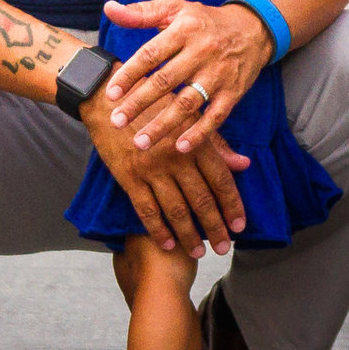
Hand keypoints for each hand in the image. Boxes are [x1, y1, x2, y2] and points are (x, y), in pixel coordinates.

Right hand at [83, 99, 249, 253]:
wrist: (105, 97)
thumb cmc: (149, 103)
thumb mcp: (186, 116)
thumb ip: (214, 143)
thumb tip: (243, 164)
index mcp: (193, 142)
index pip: (221, 181)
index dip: (233, 206)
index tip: (239, 227)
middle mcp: (175, 158)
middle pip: (202, 200)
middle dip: (215, 228)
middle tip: (224, 248)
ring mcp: (151, 169)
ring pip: (176, 210)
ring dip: (189, 235)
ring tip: (198, 252)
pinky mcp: (128, 176)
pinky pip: (146, 209)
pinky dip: (157, 229)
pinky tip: (167, 243)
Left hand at [100, 0, 273, 154]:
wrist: (253, 29)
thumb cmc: (203, 20)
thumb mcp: (173, 8)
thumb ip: (140, 13)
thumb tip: (109, 9)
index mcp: (183, 30)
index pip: (150, 55)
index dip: (129, 75)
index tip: (110, 94)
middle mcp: (201, 53)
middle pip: (165, 82)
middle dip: (139, 104)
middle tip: (116, 122)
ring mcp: (219, 75)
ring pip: (188, 103)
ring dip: (163, 125)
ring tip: (140, 143)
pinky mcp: (234, 92)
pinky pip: (216, 116)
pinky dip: (199, 133)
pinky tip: (180, 147)